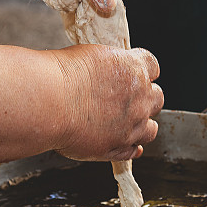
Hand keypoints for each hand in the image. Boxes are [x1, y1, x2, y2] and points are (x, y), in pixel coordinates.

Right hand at [51, 45, 162, 161]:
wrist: (49, 101)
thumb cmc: (63, 75)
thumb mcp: (90, 55)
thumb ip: (108, 66)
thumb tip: (108, 71)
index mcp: (134, 68)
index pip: (153, 66)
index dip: (143, 71)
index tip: (133, 74)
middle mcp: (139, 98)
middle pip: (157, 98)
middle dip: (145, 98)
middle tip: (127, 100)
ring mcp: (131, 125)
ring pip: (151, 129)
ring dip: (141, 126)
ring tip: (124, 124)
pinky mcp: (118, 147)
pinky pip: (133, 151)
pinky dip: (129, 148)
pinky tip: (119, 142)